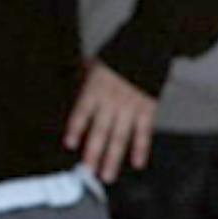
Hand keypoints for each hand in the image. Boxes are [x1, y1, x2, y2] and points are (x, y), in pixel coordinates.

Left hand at [65, 61, 156, 182]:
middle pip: (101, 131)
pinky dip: (141, 148)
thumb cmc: (119, 55)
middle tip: (88, 172)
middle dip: (94, 153)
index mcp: (96, 88)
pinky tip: (137, 163)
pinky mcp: (148, 108)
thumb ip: (82, 81)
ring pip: (121, 136)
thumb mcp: (94, 64)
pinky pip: (144, 132)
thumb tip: (69, 93)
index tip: (70, 144)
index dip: (76, 128)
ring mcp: (131, 106)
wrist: (148, 43)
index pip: (83, 112)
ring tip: (107, 175)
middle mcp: (112, 100)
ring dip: (114, 158)